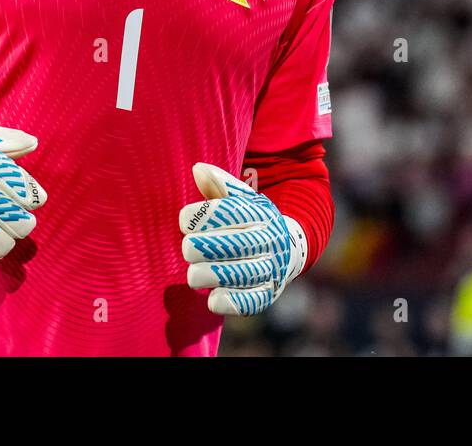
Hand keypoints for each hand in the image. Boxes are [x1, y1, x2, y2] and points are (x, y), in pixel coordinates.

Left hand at [178, 163, 306, 315]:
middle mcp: (271, 240)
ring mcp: (272, 268)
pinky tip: (212, 297)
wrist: (287, 248)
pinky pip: (250, 302)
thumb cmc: (250, 221)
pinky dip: (229, 301)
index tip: (184, 220)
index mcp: (262, 213)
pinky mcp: (268, 294)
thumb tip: (197, 169)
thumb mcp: (240, 199)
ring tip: (194, 274)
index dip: (204, 216)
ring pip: (241, 274)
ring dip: (212, 275)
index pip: (232, 212)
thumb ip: (218, 184)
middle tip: (187, 249)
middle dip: (204, 247)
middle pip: (236, 244)